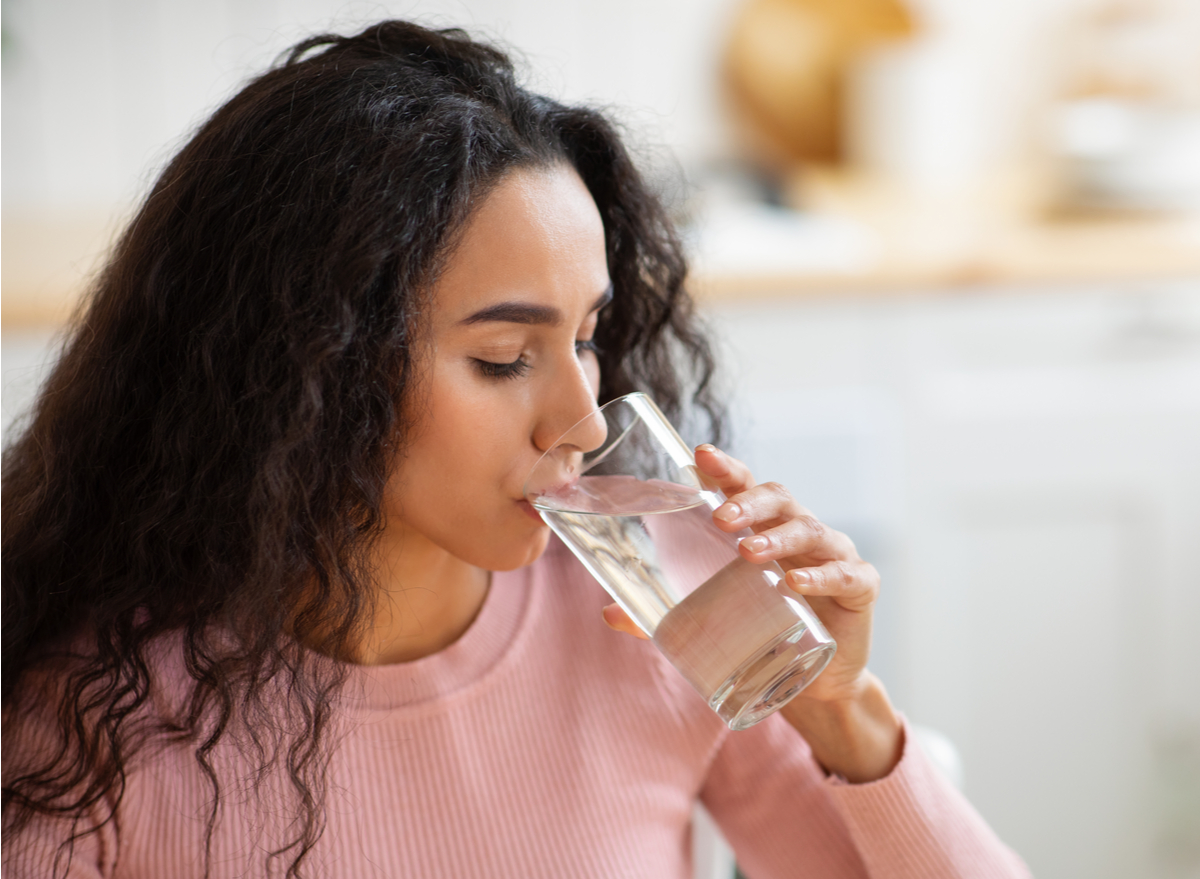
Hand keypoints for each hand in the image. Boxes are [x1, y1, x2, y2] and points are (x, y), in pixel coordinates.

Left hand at [601, 444, 877, 703]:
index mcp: (763, 528)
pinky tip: (798, 585)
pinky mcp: (861, 587)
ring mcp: (833, 555)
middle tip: (721, 517)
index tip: (701, 455)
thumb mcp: (712, 619)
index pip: (744, 486)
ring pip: (810, 530)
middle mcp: (799, 532)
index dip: (725, 468)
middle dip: (748, 502)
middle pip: (779, 498)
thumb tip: (608, 613)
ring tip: (749, 552)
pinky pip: (846, 573)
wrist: (816, 684)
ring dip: (779, 537)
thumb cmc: (762, 632)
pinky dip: (823, 576)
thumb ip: (662, 616)